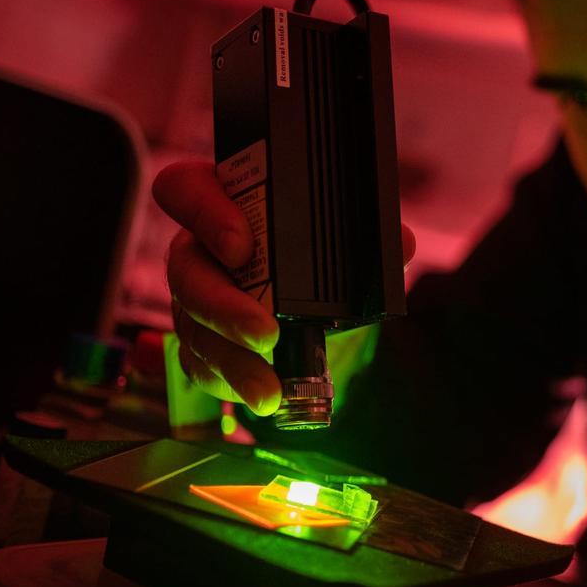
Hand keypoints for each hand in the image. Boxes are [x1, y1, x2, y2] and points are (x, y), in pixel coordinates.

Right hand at [152, 160, 414, 414]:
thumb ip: (370, 238)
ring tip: (268, 390)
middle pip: (185, 270)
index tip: (242, 248)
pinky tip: (260, 397)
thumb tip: (401, 244)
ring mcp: (194, 297)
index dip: (205, 214)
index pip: (185, 189)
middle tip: (265, 334)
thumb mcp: (347, 241)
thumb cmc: (320, 257)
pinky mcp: (200, 341)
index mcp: (225, 203)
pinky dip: (230, 384)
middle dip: (222, 307)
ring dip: (231, 361)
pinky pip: (200, 364)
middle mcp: (199, 248)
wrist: (319, 305)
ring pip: (193, 326)